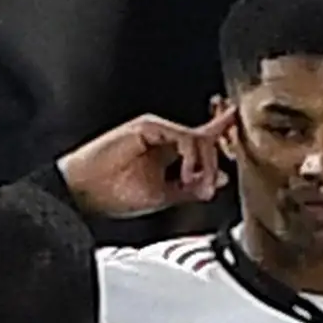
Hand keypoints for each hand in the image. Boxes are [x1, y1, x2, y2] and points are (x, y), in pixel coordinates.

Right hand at [60, 108, 235, 217]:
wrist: (84, 193)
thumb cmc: (113, 195)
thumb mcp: (163, 197)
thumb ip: (191, 188)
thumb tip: (219, 182)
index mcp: (168, 152)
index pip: (203, 142)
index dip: (223, 139)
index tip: (239, 143)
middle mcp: (165, 137)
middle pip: (206, 137)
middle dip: (217, 161)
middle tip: (214, 185)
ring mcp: (158, 130)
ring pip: (198, 139)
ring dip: (205, 165)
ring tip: (196, 185)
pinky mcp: (148, 126)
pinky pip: (183, 137)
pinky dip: (191, 157)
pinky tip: (186, 175)